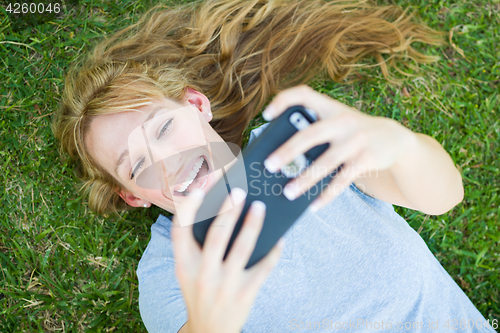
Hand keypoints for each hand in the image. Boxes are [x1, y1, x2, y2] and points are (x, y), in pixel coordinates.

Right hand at [171, 188, 283, 332]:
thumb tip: (218, 211)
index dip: (188, 209)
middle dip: (228, 210)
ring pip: (242, 247)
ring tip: (260, 207)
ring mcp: (225, 284)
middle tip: (239, 191)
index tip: (199, 190)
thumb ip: (194, 247)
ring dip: (253, 224)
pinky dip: (273, 251)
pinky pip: (263, 267)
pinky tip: (278, 238)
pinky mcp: (245, 293)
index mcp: (184, 266)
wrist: (210, 330)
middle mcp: (203, 274)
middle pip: (217, 235)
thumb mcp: (187, 272)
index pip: (180, 232)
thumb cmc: (199, 292)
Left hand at [262, 85, 415, 210]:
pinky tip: (313, 206)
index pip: (304, 94)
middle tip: (268, 166)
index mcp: (330, 107)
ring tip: (287, 193)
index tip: (266, 115)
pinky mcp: (366, 159)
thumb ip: (315, 131)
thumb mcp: (337, 124)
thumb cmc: (353, 133)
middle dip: (287, 151)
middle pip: (310, 134)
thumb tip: (284, 161)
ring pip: (325, 162)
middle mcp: (343, 120)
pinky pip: (342, 181)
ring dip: (305, 179)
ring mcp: (356, 140)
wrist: (394, 139)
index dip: (283, 101)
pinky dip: (326, 195)